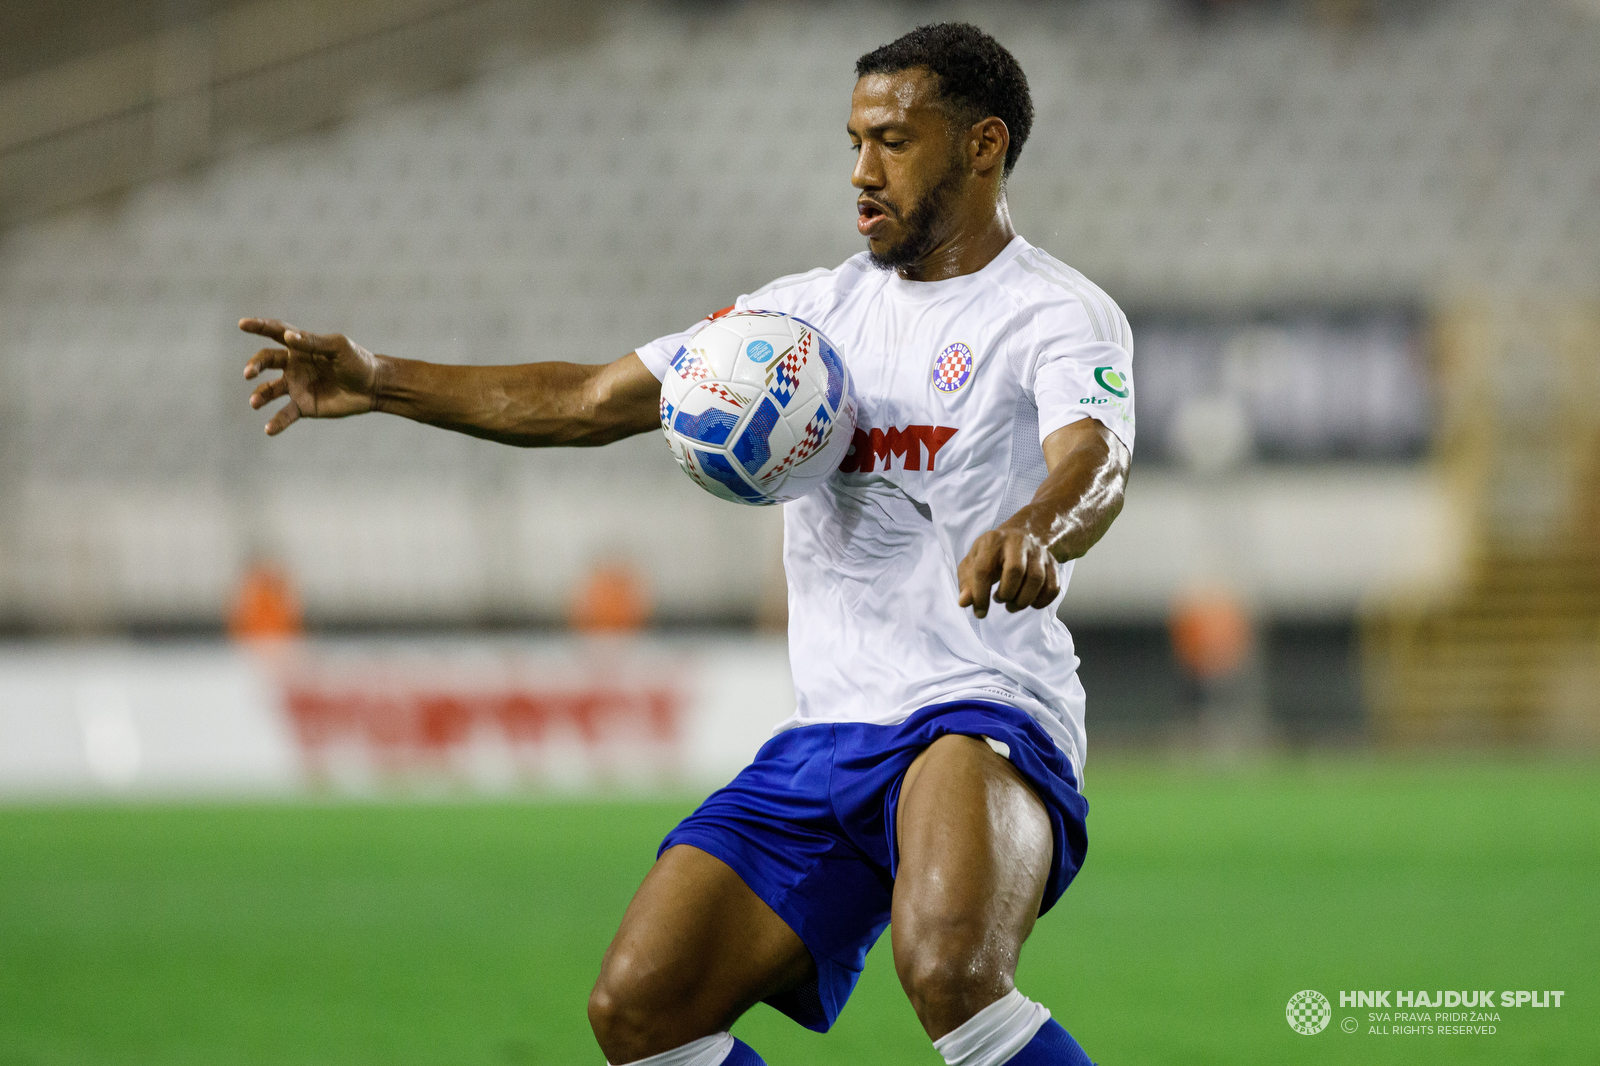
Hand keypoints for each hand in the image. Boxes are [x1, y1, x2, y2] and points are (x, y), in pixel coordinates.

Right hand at [241, 318, 380, 434]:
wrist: (372, 387)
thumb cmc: (357, 362)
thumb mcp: (338, 348)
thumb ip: (313, 343)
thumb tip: (289, 337)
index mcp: (301, 346)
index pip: (275, 332)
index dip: (259, 326)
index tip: (242, 324)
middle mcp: (293, 365)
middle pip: (266, 361)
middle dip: (255, 365)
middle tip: (248, 374)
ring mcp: (296, 386)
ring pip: (270, 390)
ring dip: (260, 395)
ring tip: (255, 402)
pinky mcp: (303, 406)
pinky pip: (285, 414)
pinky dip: (276, 422)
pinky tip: (269, 430)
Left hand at [957, 527, 1060, 618]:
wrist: (1021, 537)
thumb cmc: (991, 556)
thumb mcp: (973, 564)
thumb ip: (966, 584)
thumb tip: (964, 603)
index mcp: (992, 541)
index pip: (984, 570)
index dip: (980, 595)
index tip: (980, 612)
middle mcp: (1017, 542)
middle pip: (1015, 570)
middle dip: (1006, 594)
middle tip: (999, 600)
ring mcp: (1038, 552)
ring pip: (1037, 579)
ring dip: (1023, 600)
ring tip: (1012, 605)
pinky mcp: (1053, 564)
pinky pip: (1053, 587)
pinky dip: (1041, 602)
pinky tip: (1029, 603)